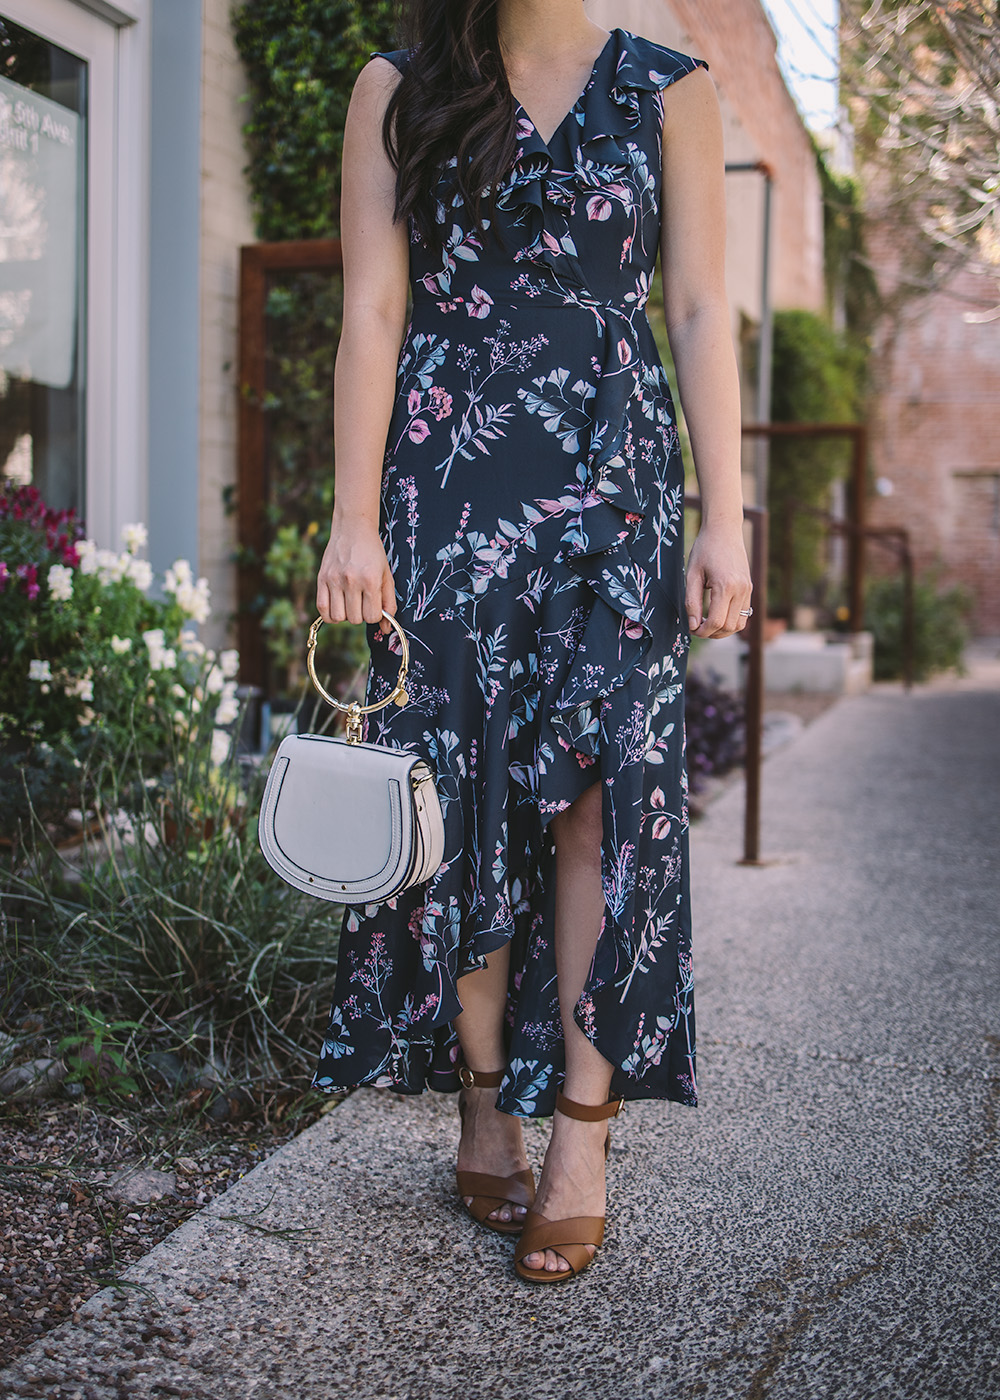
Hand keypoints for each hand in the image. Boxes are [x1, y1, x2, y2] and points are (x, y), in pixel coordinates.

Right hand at [316, 518, 396, 635]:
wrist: (353, 529)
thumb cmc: (373, 553)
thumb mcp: (387, 575)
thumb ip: (389, 603)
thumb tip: (386, 629)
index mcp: (370, 580)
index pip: (372, 617)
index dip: (375, 615)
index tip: (375, 605)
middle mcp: (351, 581)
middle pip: (356, 619)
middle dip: (362, 615)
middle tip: (363, 600)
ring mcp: (334, 580)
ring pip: (339, 618)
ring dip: (346, 615)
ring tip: (350, 602)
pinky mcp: (321, 579)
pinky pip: (322, 610)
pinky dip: (331, 614)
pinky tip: (338, 605)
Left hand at [685, 524, 752, 638]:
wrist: (725, 530)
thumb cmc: (705, 549)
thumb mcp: (692, 574)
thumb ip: (692, 601)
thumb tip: (693, 625)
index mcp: (726, 586)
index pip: (716, 621)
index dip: (702, 631)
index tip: (691, 629)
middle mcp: (741, 590)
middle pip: (728, 626)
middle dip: (711, 633)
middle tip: (696, 628)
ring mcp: (748, 590)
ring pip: (739, 625)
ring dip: (723, 630)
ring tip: (707, 624)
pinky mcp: (750, 589)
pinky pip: (745, 615)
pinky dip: (732, 622)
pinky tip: (718, 616)